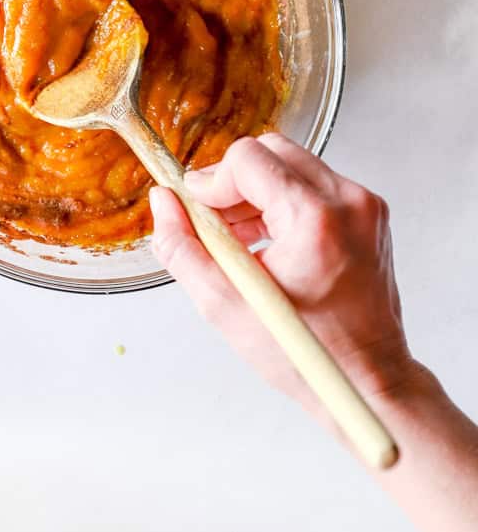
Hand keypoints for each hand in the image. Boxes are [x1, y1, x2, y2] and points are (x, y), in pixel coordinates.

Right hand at [150, 133, 413, 415]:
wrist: (367, 380)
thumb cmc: (304, 354)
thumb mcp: (224, 305)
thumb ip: (183, 247)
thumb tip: (163, 202)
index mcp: (316, 220)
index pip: (249, 159)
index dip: (212, 181)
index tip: (197, 209)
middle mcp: (348, 202)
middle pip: (272, 151)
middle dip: (233, 181)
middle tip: (214, 221)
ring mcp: (364, 205)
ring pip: (292, 164)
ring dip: (256, 190)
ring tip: (237, 236)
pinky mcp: (368, 214)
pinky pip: (313, 183)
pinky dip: (282, 201)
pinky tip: (265, 239)